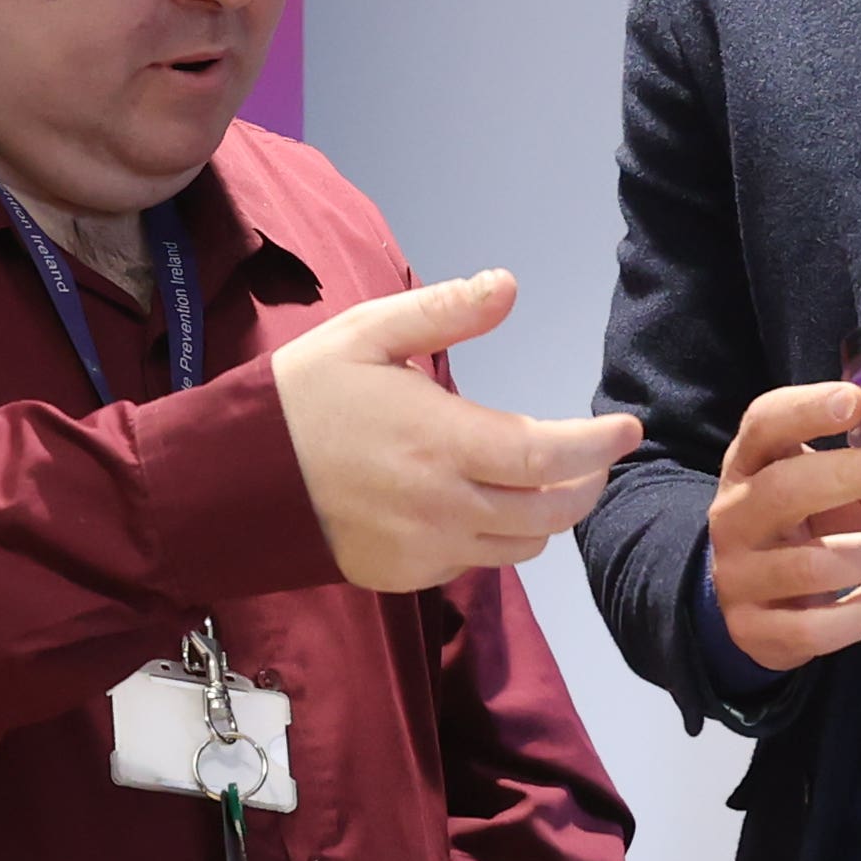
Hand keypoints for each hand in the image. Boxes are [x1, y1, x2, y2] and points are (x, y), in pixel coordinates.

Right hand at [271, 271, 642, 592]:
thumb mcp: (367, 335)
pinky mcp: (404, 576)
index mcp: (442, 443)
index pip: (547, 454)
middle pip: (549, 513)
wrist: (233, 476)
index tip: (627, 430)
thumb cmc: (304, 395)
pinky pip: (474, 564)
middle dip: (585, 485)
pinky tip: (477, 504)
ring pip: (519, 547)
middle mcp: (443, 507)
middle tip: (595, 459)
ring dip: (543, 516)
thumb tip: (508, 284)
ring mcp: (424, 550)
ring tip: (540, 479)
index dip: (597, 446)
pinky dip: (493, 538)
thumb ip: (443, 313)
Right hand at [706, 381, 860, 674]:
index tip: (857, 400)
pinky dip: (858, 614)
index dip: (806, 409)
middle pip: (780, 490)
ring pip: (807, 565)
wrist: (757, 607)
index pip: (764, 423)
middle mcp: (735, 516)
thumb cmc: (809, 528)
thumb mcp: (846, 492)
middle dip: (844, 477)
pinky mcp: (755, 631)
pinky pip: (808, 628)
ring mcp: (739, 577)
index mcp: (751, 464)